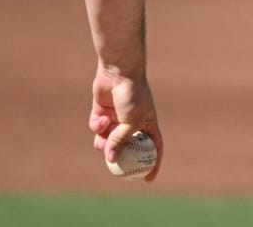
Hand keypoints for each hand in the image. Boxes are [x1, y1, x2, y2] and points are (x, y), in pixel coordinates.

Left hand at [89, 65, 162, 180]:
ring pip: (108, 138)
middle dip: (119, 155)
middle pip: (127, 146)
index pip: (154, 147)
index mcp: (148, 123)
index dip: (153, 163)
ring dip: (103, 142)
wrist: (119, 73)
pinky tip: (101, 118)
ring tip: (101, 141)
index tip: (148, 179)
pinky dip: (98, 126)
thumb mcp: (132, 121)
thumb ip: (121, 140)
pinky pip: (98, 126)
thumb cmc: (133, 95)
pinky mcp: (102, 111)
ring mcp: (117, 117)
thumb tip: (110, 158)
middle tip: (112, 164)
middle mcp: (133, 121)